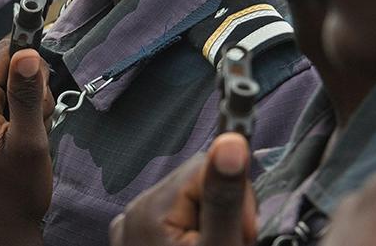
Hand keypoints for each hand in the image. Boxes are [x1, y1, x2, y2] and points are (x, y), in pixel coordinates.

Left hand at [0, 40, 54, 245]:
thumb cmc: (15, 194)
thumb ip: (27, 95)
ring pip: (7, 85)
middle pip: (7, 67)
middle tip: (34, 127)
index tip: (42, 94)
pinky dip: (16, 116)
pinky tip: (17, 142)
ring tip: (26, 141)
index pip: (6, 51)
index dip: (32, 66)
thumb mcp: (29, 143)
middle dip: (31, 91)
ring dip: (27, 106)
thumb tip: (26, 51)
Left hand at [110, 133, 256, 245]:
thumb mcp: (219, 245)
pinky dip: (190, 233)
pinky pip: (172, 221)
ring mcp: (132, 228)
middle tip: (231, 243)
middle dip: (222, 209)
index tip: (243, 230)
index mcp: (151, 205)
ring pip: (188, 201)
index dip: (236, 195)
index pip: (208, 166)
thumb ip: (224, 196)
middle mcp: (135, 209)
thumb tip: (231, 140)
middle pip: (198, 183)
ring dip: (209, 221)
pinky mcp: (137, 242)